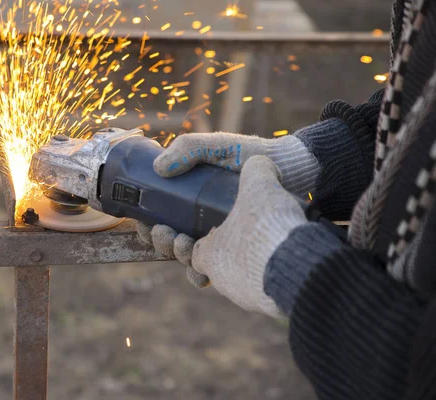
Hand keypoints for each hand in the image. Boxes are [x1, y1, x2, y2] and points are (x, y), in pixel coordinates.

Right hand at [138, 131, 316, 288]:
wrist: (292, 169)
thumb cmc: (253, 154)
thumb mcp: (217, 146)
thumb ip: (189, 148)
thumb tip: (158, 168)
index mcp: (191, 199)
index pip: (160, 215)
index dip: (147, 222)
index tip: (144, 222)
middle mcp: (202, 220)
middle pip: (169, 239)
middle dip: (160, 240)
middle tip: (162, 232)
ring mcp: (219, 237)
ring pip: (187, 256)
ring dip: (176, 255)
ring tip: (181, 244)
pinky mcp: (236, 251)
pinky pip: (212, 270)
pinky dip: (200, 274)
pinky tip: (201, 272)